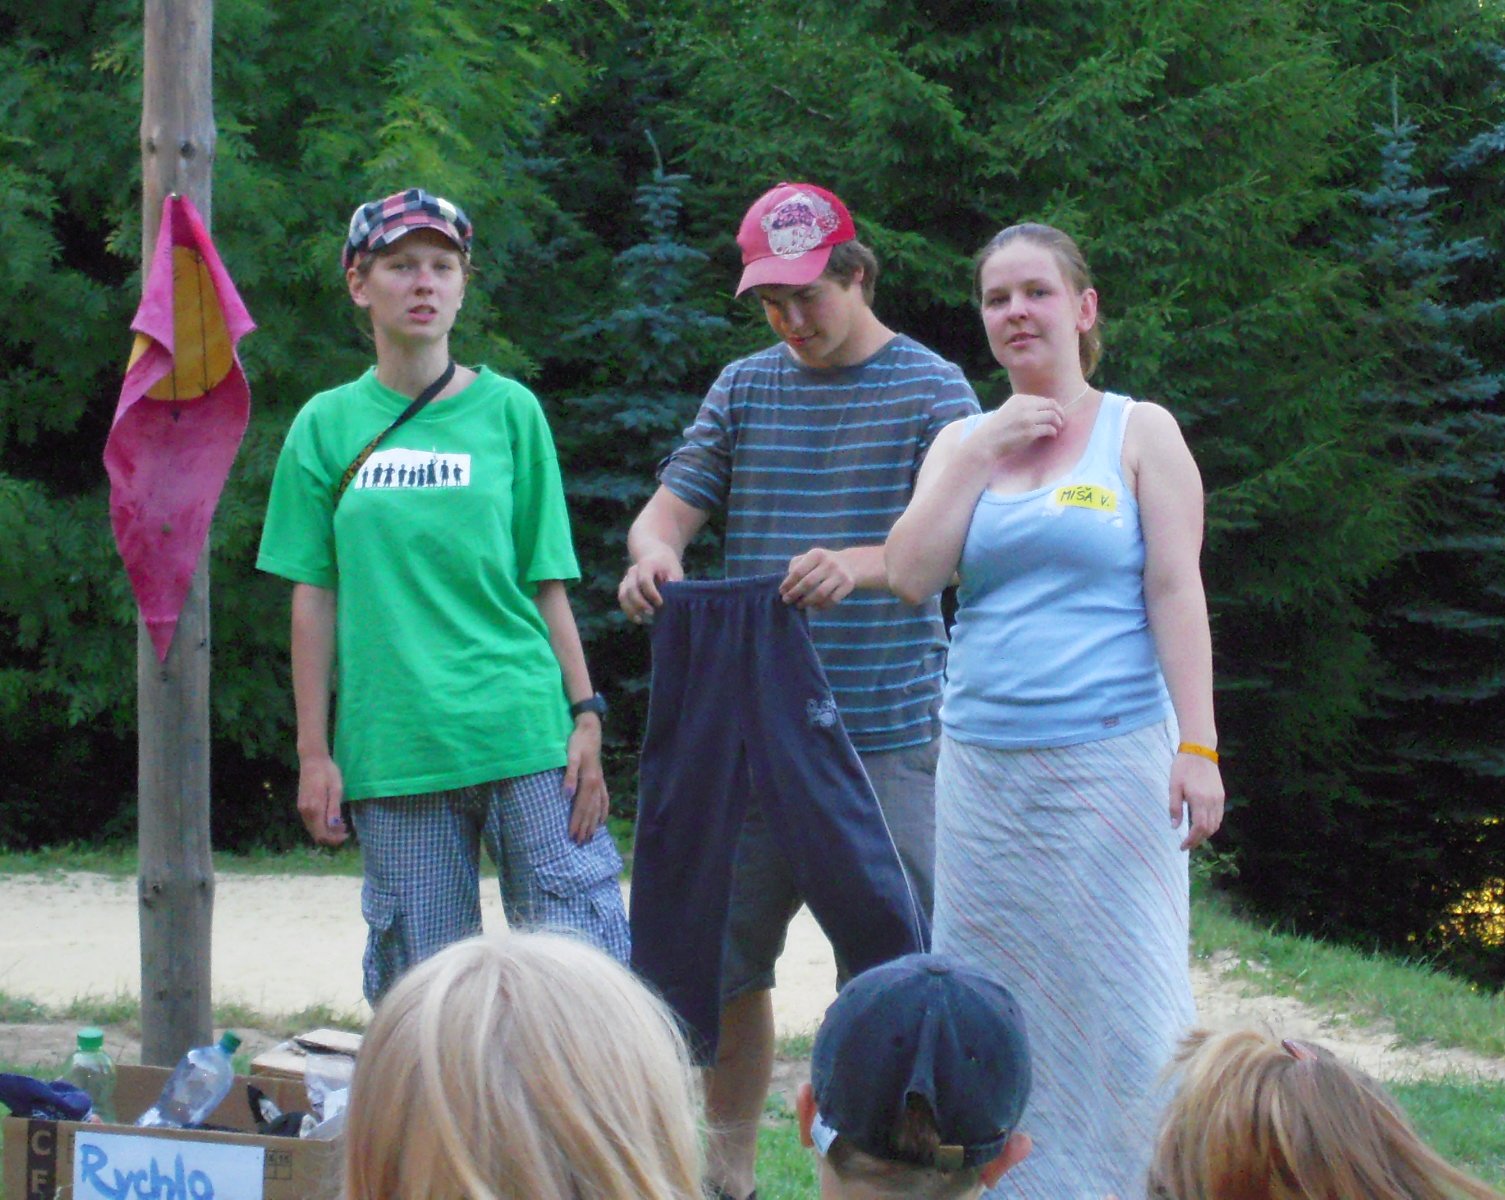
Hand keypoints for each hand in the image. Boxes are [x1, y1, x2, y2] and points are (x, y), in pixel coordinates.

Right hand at [297, 752, 346, 846]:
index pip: (322, 833)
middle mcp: (305, 812)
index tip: (346, 835)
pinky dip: (321, 825)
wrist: (313, 760)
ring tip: (341, 824)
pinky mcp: (301, 805)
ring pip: (313, 829)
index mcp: (314, 808)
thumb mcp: (336, 789)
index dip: (334, 839)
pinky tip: (331, 818)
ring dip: (326, 831)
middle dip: (331, 837)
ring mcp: (301, 809)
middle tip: (345, 830)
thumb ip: (334, 809)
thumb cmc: (328, 773)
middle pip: (316, 834)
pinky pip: (310, 822)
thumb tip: (334, 826)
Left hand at [564, 716, 608, 844]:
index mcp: (588, 780)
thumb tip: (566, 795)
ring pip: (598, 807)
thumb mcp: (570, 756)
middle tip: (579, 842)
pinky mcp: (601, 779)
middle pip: (590, 810)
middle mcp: (596, 784)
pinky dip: (604, 811)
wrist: (590, 730)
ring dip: (594, 823)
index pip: (581, 806)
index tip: (572, 836)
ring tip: (590, 837)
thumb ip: (569, 776)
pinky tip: (602, 820)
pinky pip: (604, 799)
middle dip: (585, 827)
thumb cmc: (578, 742)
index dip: (577, 822)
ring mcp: (600, 782)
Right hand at [617, 545, 683, 623]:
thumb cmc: (667, 566)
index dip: (651, 594)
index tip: (661, 603)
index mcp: (647, 564)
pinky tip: (638, 619)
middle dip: (640, 603)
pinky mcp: (624, 587)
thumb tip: (672, 596)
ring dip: (631, 609)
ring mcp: (627, 579)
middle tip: (652, 613)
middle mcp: (633, 571)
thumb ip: (673, 583)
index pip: (644, 580)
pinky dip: (628, 610)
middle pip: (631, 589)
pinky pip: (622, 599)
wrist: (655, 555)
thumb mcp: (674, 570)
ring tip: (642, 620)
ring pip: (623, 595)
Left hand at [780, 547, 856, 608]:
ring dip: (807, 602)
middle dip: (794, 594)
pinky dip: (821, 606)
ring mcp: (840, 574)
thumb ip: (796, 566)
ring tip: (799, 605)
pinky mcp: (848, 585)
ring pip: (820, 594)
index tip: (781, 591)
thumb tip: (787, 584)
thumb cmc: (822, 563)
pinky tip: (814, 606)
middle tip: (787, 601)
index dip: (788, 583)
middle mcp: (829, 563)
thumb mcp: (809, 558)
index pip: (798, 571)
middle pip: (808, 583)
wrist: (850, 563)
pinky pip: (832, 600)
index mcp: (816, 554)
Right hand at [973, 391, 1068, 459]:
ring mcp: (1028, 419)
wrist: (987, 442)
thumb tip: (1044, 411)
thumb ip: (1024, 408)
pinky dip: (1053, 433)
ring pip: (1053, 416)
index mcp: (1019, 399)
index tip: (1056, 416)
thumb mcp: (1009, 410)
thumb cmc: (997, 429)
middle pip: (1052, 406)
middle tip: (1061, 423)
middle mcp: (1025, 406)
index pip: (1044, 400)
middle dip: (1060, 414)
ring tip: (1057, 431)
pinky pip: (1049, 429)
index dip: (1053, 408)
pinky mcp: (1030, 432)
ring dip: (1058, 424)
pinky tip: (1051, 436)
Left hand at [1170, 754, 1223, 850]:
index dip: (1192, 840)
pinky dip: (1212, 824)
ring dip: (1206, 833)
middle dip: (1198, 840)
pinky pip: (1219, 815)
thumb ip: (1174, 808)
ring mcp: (1219, 798)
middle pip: (1209, 829)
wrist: (1199, 750)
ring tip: (1193, 837)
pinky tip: (1202, 825)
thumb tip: (1175, 827)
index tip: (1182, 846)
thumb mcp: (1173, 787)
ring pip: (1216, 824)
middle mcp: (1212, 801)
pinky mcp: (1221, 795)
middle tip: (1186, 844)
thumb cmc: (1182, 768)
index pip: (1199, 828)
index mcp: (1199, 800)